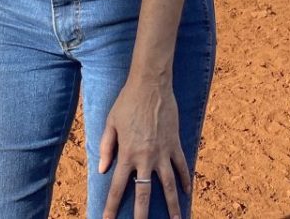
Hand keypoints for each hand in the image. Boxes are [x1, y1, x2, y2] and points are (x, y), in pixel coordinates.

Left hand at [98, 76, 190, 218]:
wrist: (151, 85)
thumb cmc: (127, 102)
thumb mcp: (110, 123)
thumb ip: (106, 147)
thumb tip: (102, 169)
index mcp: (127, 154)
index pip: (117, 187)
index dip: (111, 206)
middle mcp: (145, 158)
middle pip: (143, 194)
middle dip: (141, 215)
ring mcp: (163, 153)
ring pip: (168, 186)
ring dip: (172, 205)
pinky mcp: (175, 144)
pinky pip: (182, 166)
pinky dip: (185, 180)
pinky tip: (187, 192)